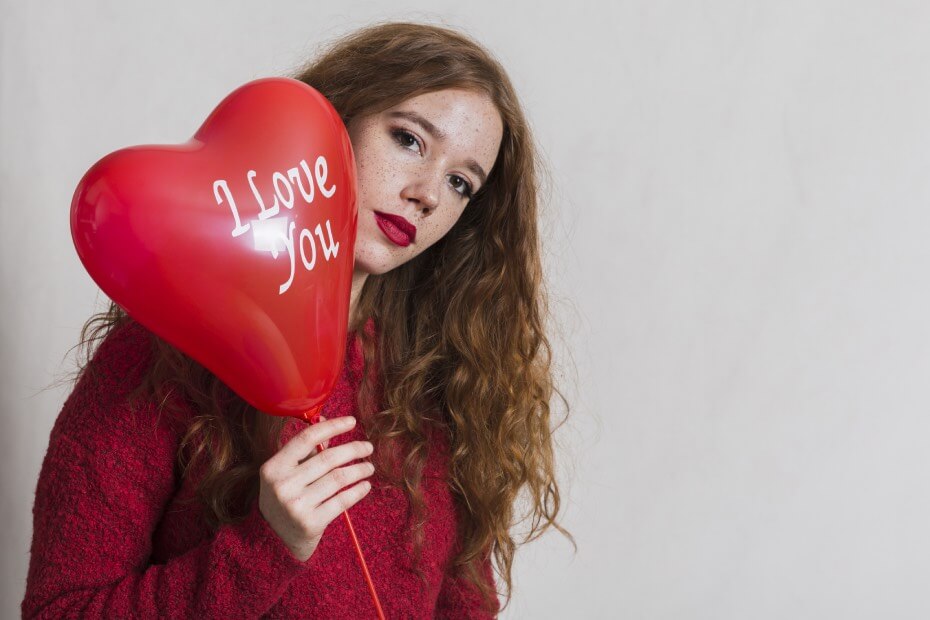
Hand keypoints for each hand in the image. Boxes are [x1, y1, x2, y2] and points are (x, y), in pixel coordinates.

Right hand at [257, 415, 374, 561]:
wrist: (273, 540)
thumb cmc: (285, 497)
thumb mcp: (286, 473)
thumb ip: (305, 450)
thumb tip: (326, 418)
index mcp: (273, 467)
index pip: (306, 438)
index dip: (332, 426)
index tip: (352, 422)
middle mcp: (282, 485)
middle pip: (327, 458)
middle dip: (353, 449)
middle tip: (368, 447)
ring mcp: (296, 506)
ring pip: (338, 478)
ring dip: (359, 470)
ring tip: (369, 467)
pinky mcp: (310, 523)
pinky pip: (342, 501)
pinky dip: (358, 491)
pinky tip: (365, 485)